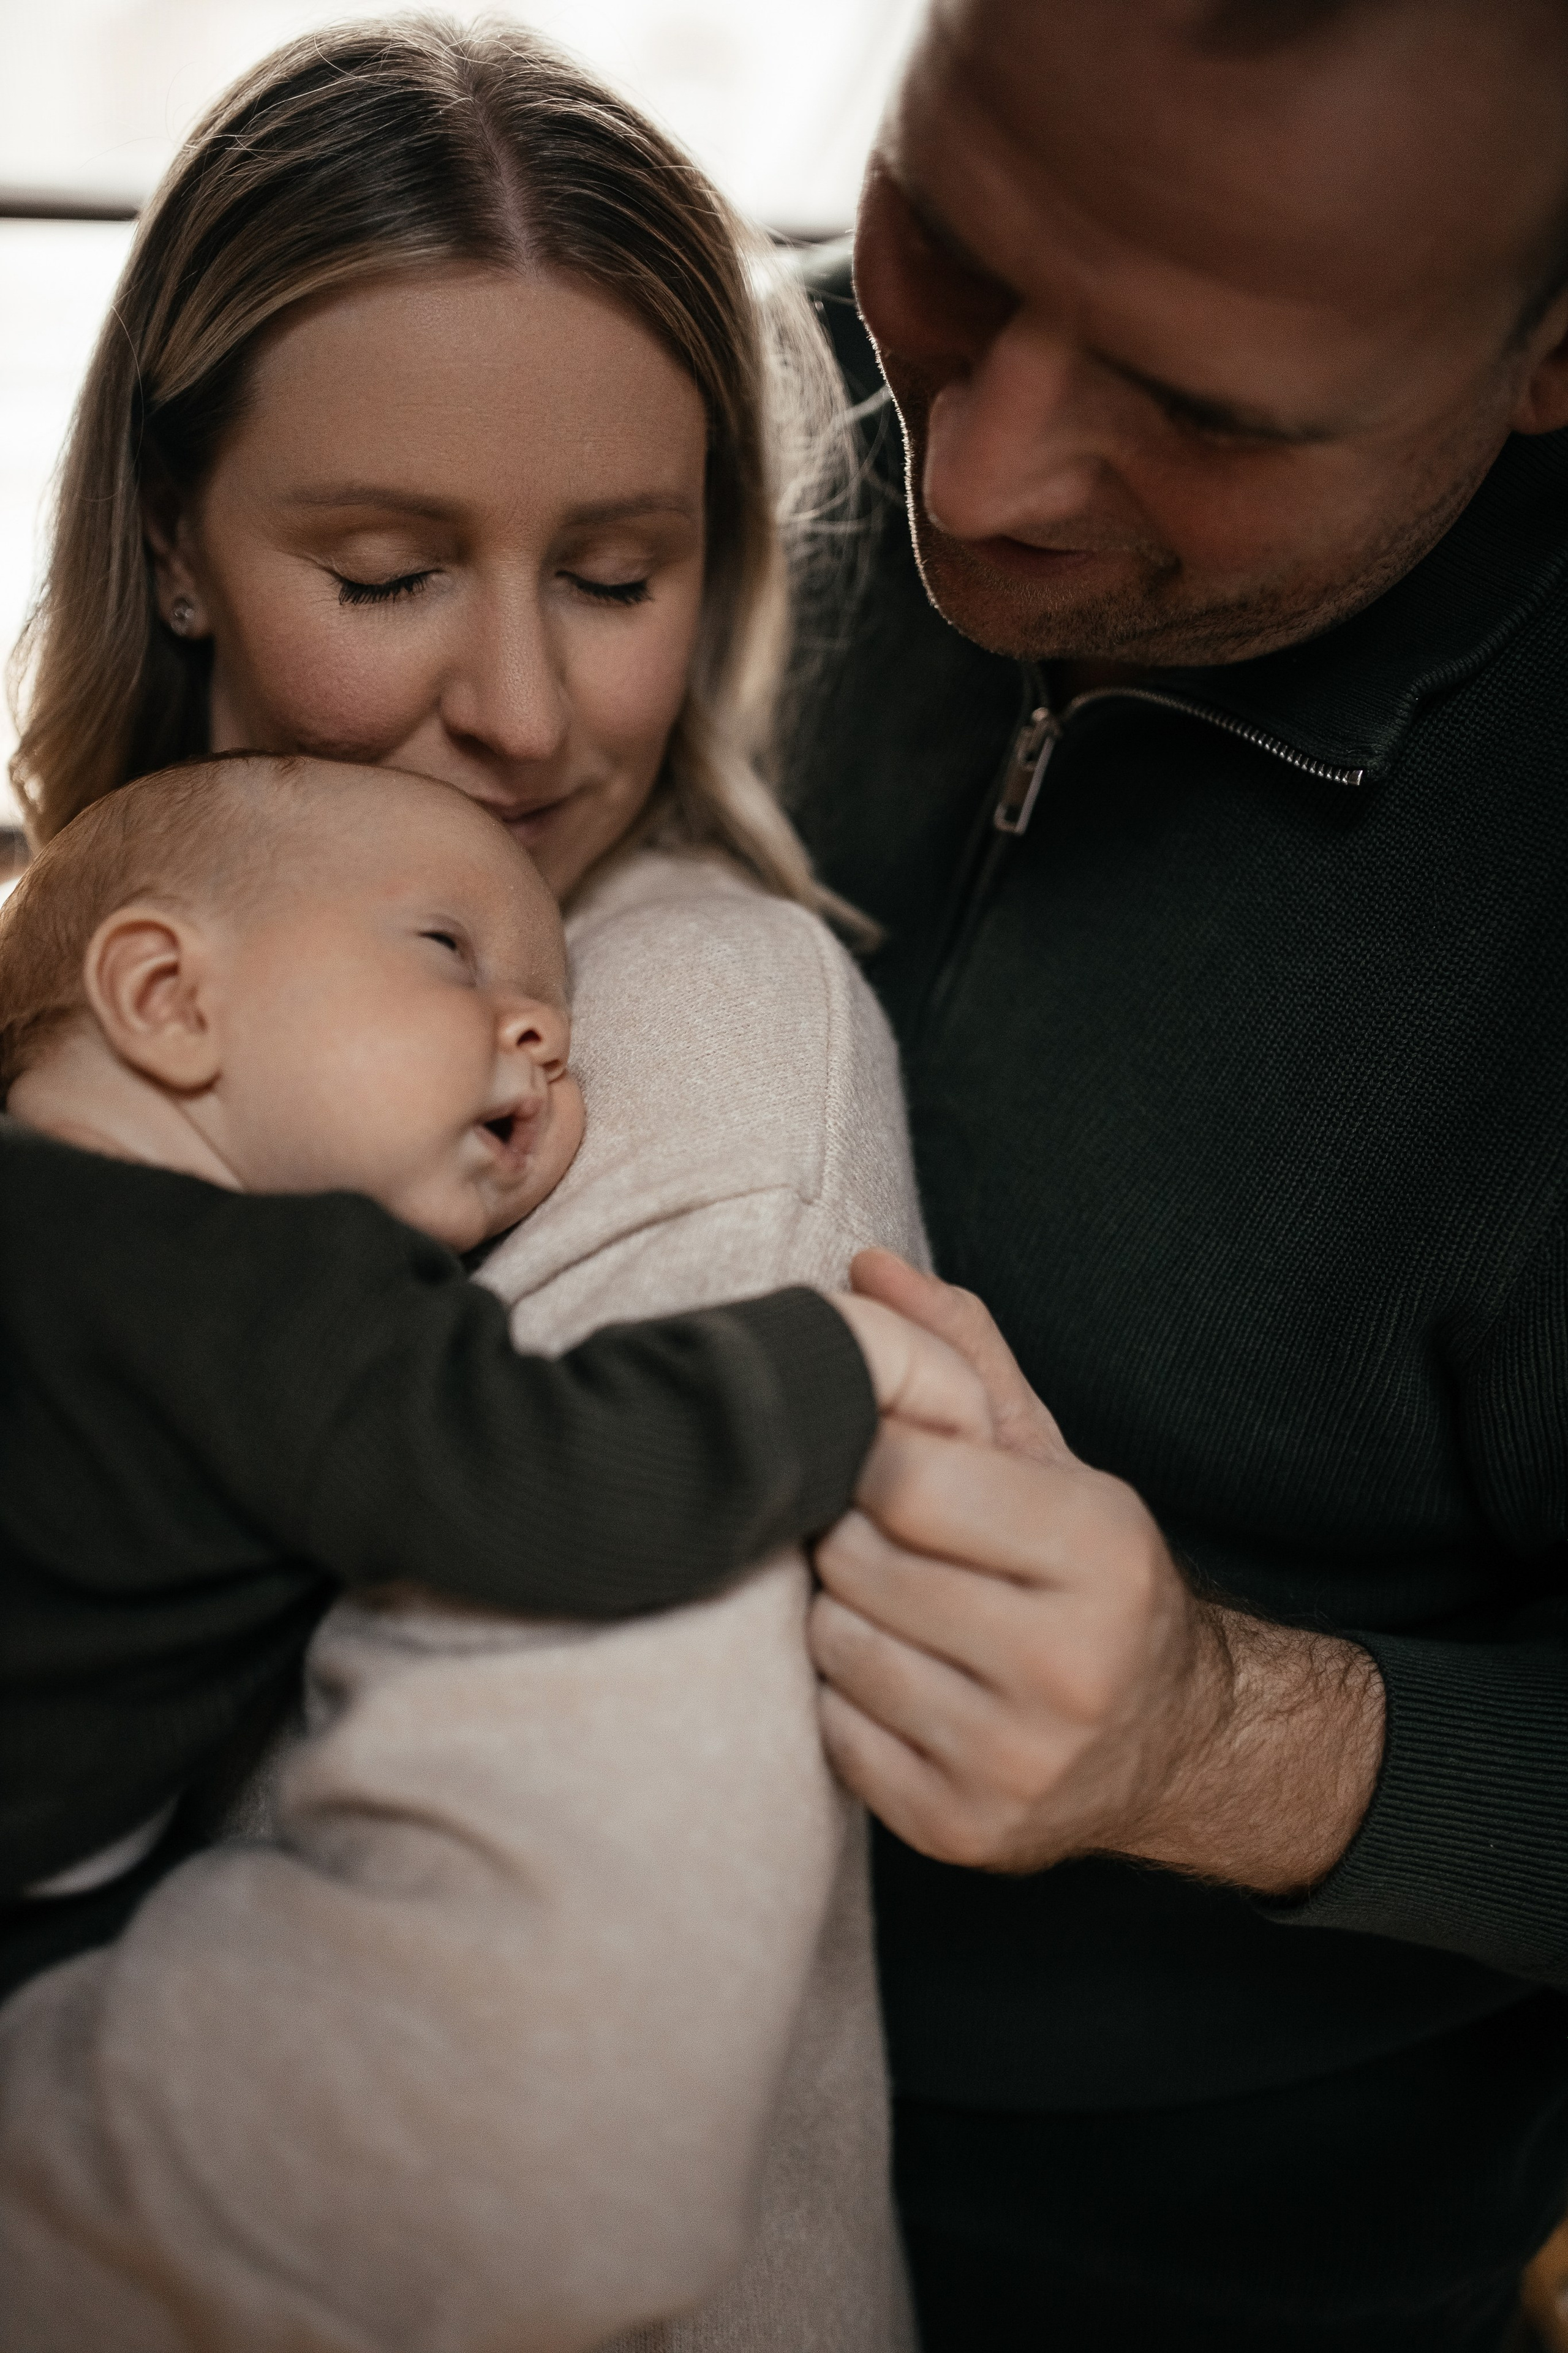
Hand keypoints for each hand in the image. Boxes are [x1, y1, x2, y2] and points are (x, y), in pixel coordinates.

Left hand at [815, 1261, 1384, 1892]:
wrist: (1171, 1742)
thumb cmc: (1088, 1579)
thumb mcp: (1055, 1460)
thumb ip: (963, 1360)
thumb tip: (865, 1266)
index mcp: (1100, 1552)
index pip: (907, 1477)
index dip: (873, 1459)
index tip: (885, 1466)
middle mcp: (1068, 1664)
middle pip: (860, 1563)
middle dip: (852, 1538)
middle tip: (881, 1540)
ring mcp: (1015, 1759)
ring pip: (838, 1647)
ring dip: (842, 1616)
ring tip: (891, 1606)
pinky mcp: (964, 1830)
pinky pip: (835, 1735)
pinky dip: (845, 1701)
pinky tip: (897, 1680)